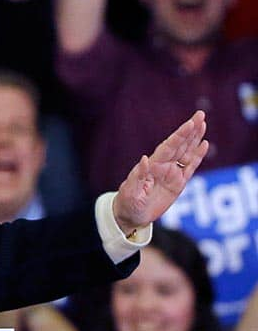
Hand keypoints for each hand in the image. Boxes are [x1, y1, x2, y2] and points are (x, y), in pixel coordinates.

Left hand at [112, 111, 207, 235]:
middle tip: (200, 115)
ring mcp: (171, 173)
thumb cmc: (127, 203)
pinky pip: (190, 167)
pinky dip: (198, 156)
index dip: (180, 135)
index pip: (169, 147)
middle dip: (190, 130)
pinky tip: (204, 144)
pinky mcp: (178, 183)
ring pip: (186, 152)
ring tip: (203, 123)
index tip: (190, 123)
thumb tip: (145, 158)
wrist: (131, 215)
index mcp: (152, 165)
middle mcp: (163, 166)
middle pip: (179, 145)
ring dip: (195, 138)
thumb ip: (138, 176)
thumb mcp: (130, 191)